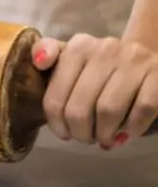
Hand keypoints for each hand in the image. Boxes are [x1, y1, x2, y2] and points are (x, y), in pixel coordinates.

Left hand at [32, 35, 157, 148]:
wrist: (147, 57)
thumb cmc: (100, 66)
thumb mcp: (72, 57)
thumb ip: (47, 53)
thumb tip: (39, 62)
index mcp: (78, 46)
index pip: (56, 95)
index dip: (56, 123)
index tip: (63, 133)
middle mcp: (105, 49)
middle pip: (80, 107)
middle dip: (80, 132)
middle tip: (84, 139)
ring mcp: (135, 60)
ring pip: (108, 110)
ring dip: (103, 133)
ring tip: (103, 139)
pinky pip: (142, 110)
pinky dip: (131, 128)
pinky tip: (125, 134)